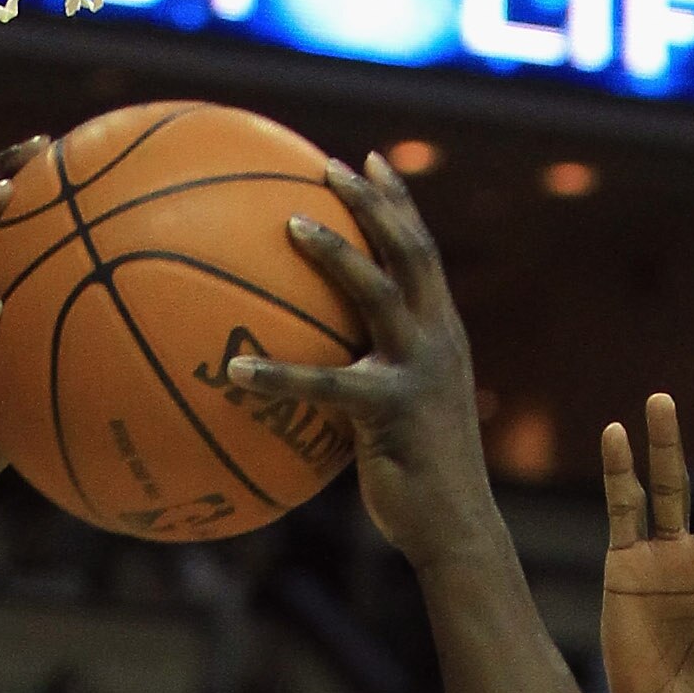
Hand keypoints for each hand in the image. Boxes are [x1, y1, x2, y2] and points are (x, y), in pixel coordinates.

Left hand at [231, 159, 487, 570]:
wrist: (457, 532)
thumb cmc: (423, 485)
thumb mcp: (403, 421)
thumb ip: (372, 382)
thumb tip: (319, 373)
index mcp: (444, 336)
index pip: (423, 253)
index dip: (399, 202)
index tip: (371, 160)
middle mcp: (439, 342)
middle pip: (410, 250)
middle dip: (373, 202)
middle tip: (330, 166)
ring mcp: (420, 372)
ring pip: (380, 291)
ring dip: (336, 251)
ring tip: (291, 223)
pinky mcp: (393, 411)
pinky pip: (328, 384)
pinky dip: (279, 376)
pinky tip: (236, 370)